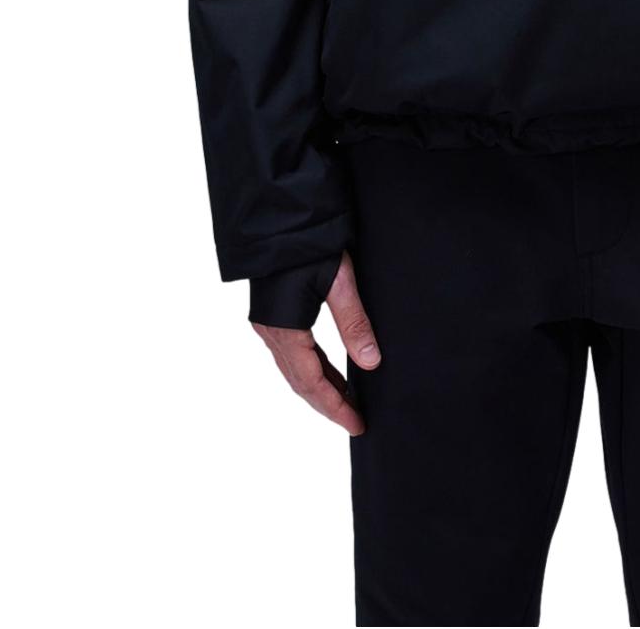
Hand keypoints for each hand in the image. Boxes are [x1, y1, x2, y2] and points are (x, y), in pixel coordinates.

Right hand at [252, 252, 380, 434]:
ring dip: (320, 387)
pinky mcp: (272, 313)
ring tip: (347, 401)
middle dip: (328, 404)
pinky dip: (312, 367)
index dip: (335, 407)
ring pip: (295, 369)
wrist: (280, 213)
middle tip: (355, 421)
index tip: (357, 425)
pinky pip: (292, 353)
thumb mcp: (339, 282)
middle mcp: (270, 332)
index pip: (312, 383)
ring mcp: (268, 323)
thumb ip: (354, 323)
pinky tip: (329, 370)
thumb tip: (371, 363)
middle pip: (300, 382)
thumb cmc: (308, 244)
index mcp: (285, 330)